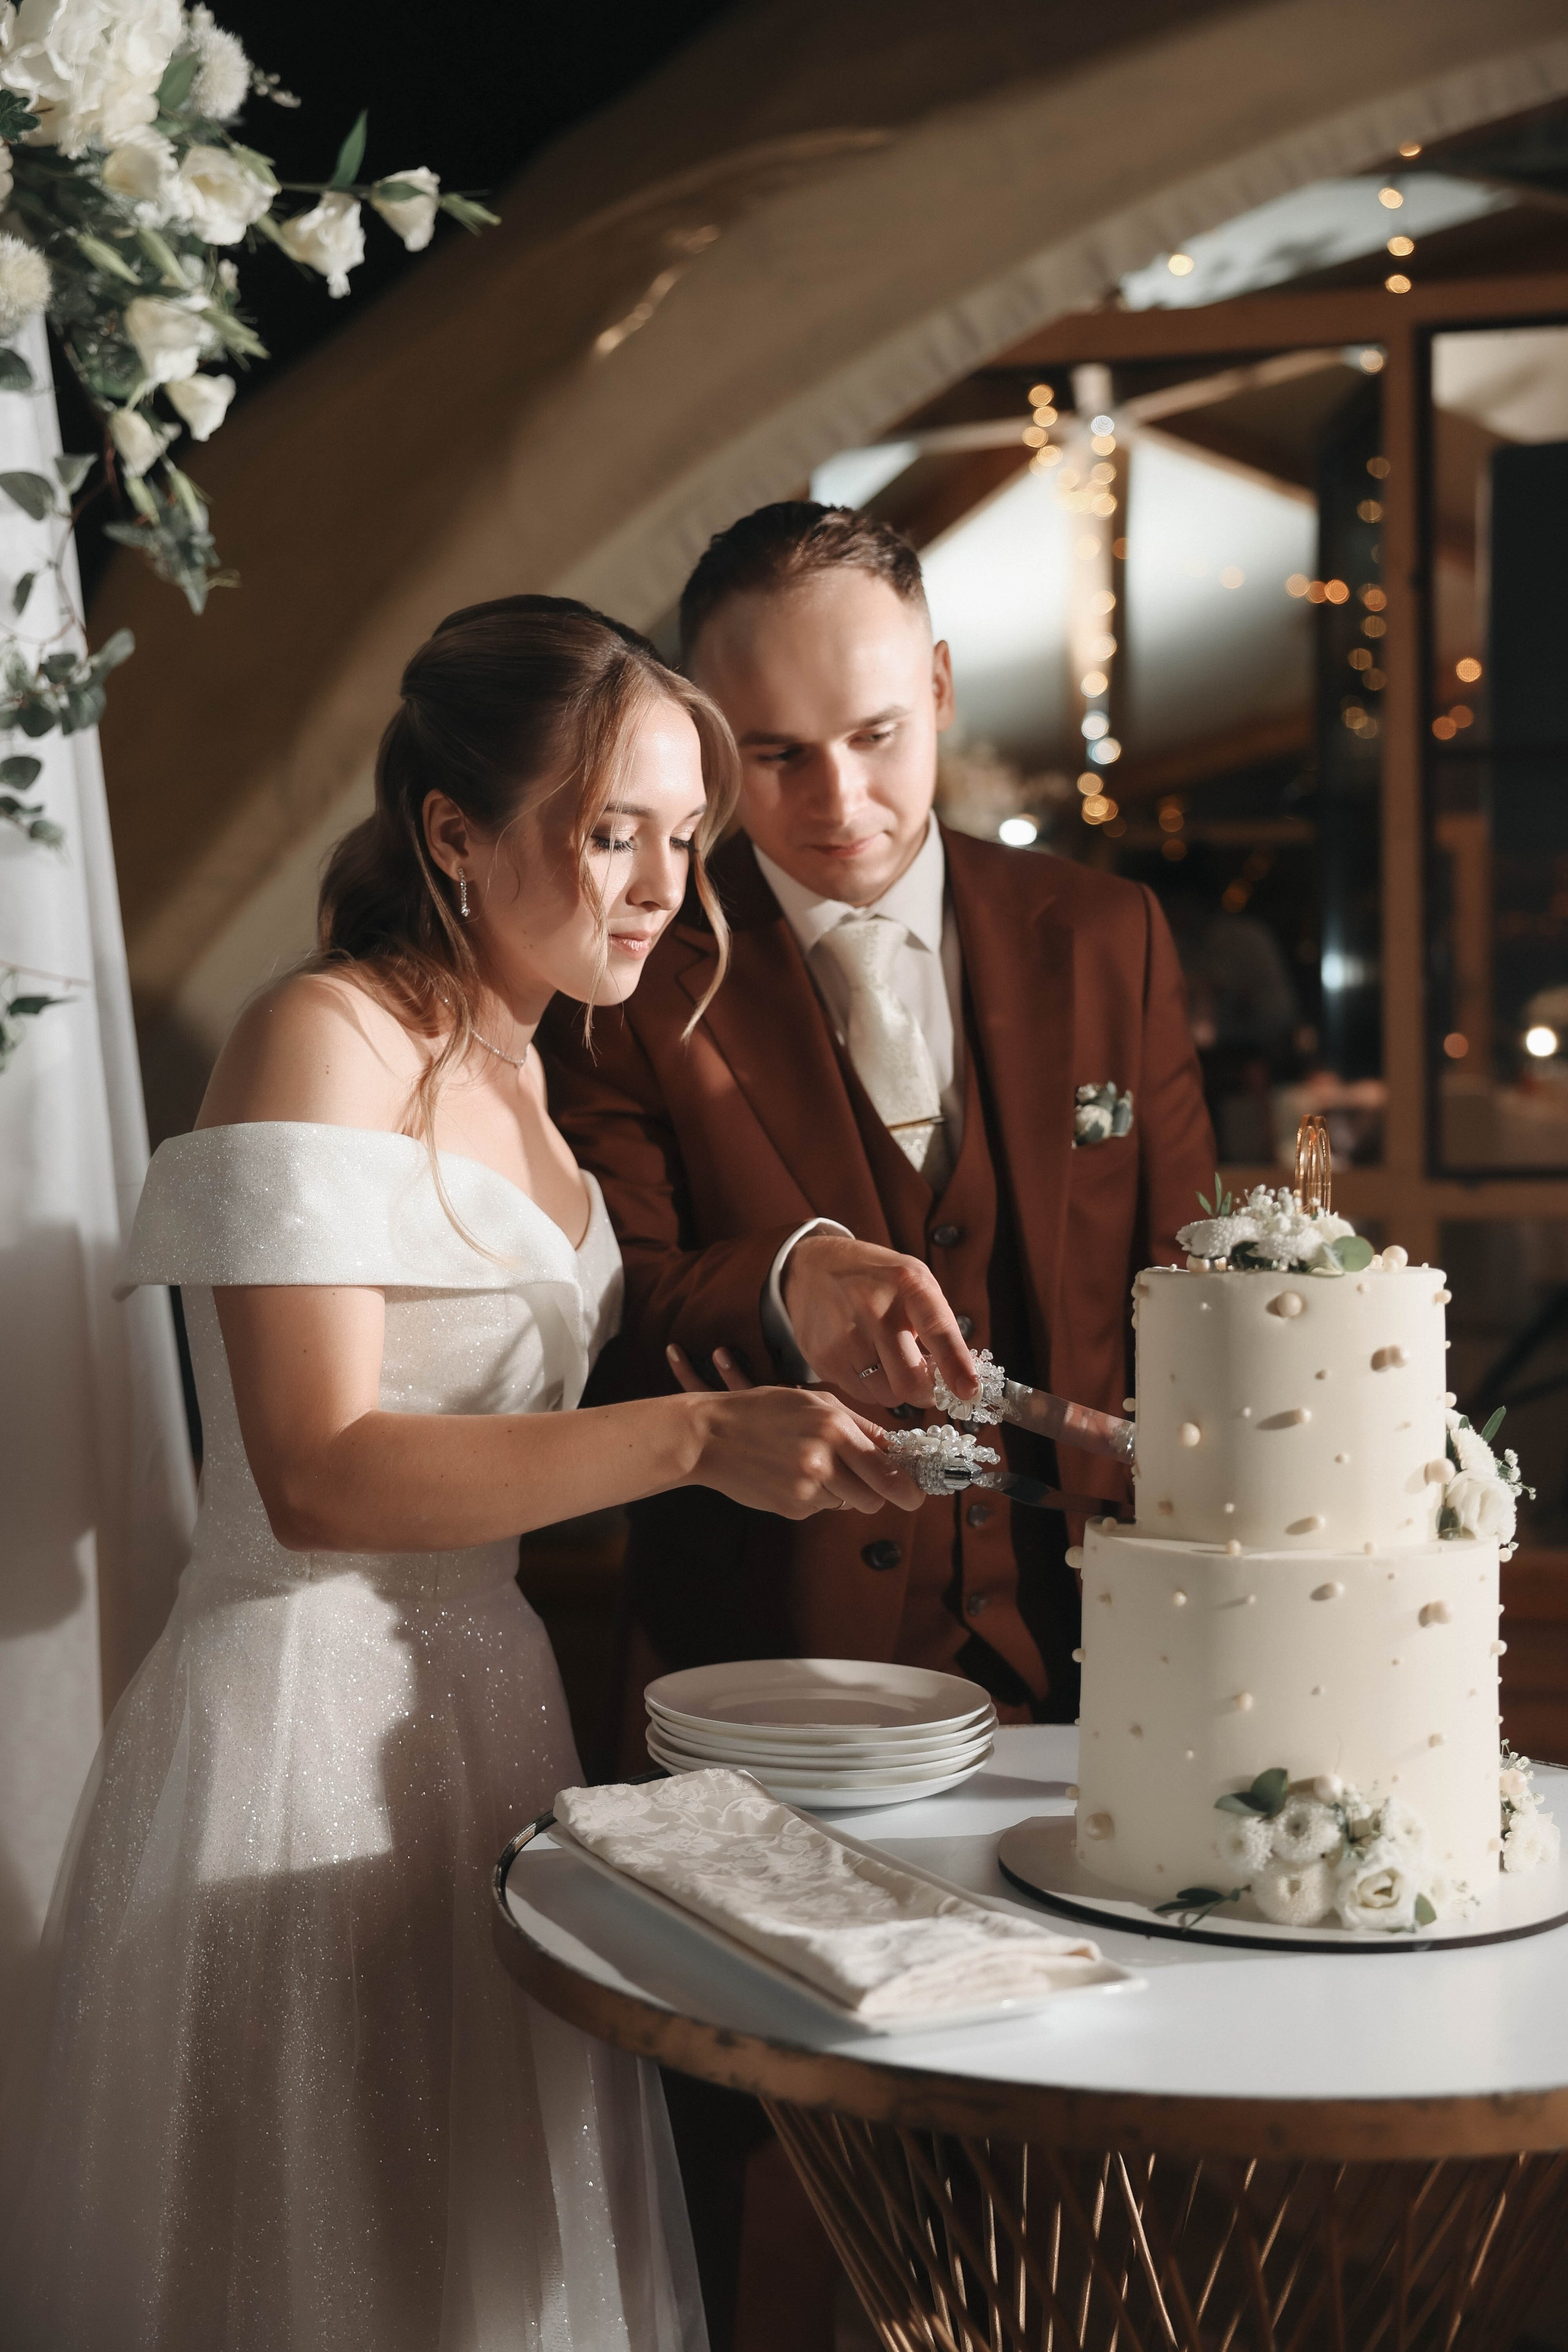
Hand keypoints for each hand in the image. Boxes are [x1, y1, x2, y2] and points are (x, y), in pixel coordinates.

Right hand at [667, 1344, 920, 1519]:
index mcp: (835, 1429)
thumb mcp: (817, 1403)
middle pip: (875, 1498)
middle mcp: (823, 1461)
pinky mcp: (791, 1508)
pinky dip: (816, 1495)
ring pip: (849, 1504)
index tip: (917, 1494)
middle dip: (879, 1493)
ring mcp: (806, 1489)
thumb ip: (860, 1426)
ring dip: (844, 1491)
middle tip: (873, 1483)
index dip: (910, 1488)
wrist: (709, 1435)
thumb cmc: (764, 1411)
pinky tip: (792, 1474)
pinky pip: (822, 1507)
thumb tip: (896, 1450)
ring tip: (816, 1466)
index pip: (888, 1471)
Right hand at [780, 1234, 977, 1409]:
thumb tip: (958, 1378)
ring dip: (896, 1387)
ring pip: (887, 1395)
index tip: (969, 1391)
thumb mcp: (914, 1279)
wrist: (811, 1266)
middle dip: (926, 1392)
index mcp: (907, 1284)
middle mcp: (874, 1308)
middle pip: (910, 1381)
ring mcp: (845, 1336)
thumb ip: (937, 1323)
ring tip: (887, 1359)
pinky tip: (864, 1359)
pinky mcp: (824, 1357)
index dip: (956, 1366)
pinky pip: (861, 1394)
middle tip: (927, 1383)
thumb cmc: (875, 1277)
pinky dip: (870, 1386)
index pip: (938, 1331)